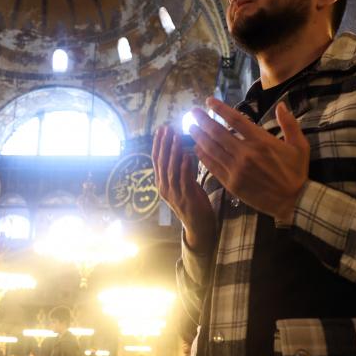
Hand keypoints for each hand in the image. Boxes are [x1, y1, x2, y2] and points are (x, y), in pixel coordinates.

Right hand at [152, 125, 215, 251]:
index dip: (158, 143)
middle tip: (167, 128)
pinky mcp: (186, 198)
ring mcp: (174, 194)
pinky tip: (186, 155)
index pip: (157, 159)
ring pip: (171, 169)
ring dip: (173, 152)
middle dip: (164, 143)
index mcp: (162, 183)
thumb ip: (181, 169)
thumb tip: (182, 149)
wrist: (199, 227)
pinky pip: (183, 180)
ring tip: (176, 137)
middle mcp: (164, 188)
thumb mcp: (184, 183)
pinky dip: (184, 167)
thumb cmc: (193, 203)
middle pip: (161, 162)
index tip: (161, 129)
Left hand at [188, 99, 308, 222]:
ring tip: (190, 127)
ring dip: (198, 136)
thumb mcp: (300, 145)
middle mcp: (245, 153)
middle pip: (217, 132)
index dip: (220, 108)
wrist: (293, 201)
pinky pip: (212, 167)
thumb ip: (289, 123)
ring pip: (211, 149)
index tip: (209, 101)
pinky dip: (202, 156)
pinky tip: (196, 148)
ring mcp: (236, 169)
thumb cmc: (296, 172)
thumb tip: (281, 105)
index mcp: (261, 140)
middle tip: (193, 111)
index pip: (235, 119)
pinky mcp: (231, 183)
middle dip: (202, 120)